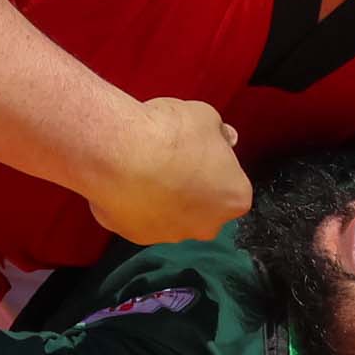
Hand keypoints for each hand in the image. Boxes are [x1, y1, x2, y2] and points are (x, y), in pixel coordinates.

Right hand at [85, 98, 249, 244]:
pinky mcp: (139, 237)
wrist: (119, 154)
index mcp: (234, 198)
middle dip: (193, 190)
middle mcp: (208, 224)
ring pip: (173, 217)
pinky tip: (127, 182)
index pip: (232, 186)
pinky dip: (137, 205)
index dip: (214, 166)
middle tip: (173, 162)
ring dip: (164, 198)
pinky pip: (142, 220)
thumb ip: (219, 133)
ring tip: (144, 169)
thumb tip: (225, 137)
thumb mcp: (205, 117)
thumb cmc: (169, 135)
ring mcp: (173, 235)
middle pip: (205, 208)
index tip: (198, 153)